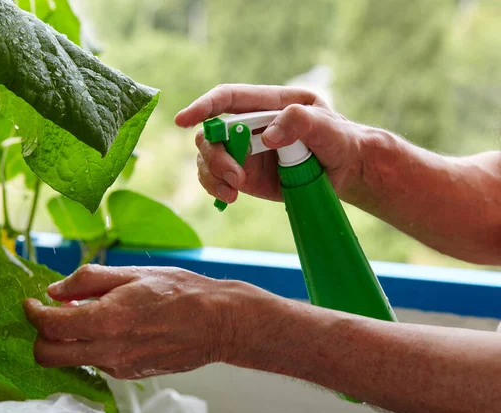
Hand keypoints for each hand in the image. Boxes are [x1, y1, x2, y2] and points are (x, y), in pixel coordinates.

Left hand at [23, 264, 249, 378]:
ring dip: (68, 340)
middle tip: (50, 313)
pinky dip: (92, 346)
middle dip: (40, 336)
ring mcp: (119, 366)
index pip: (49, 326)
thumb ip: (89, 280)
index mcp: (107, 320)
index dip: (32, 312)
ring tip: (90, 313)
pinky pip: (97, 362)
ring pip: (72, 361)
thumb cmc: (181, 292)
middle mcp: (108, 350)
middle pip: (48, 356)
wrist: (217, 322)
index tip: (31, 302)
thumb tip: (55, 290)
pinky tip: (114, 326)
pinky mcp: (130, 374)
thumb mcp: (133, 273)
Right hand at [174, 84, 368, 202]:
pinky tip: (229, 198)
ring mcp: (244, 151)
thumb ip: (301, 122)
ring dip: (213, 174)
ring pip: (208, 157)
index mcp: (268, 103)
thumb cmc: (339, 140)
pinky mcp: (244, 175)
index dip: (203, 106)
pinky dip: (215, 188)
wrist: (345, 171)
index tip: (183, 120)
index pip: (228, 98)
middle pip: (211, 132)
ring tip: (234, 191)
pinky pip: (216, 178)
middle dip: (214, 154)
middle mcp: (249, 125)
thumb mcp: (328, 127)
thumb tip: (267, 135)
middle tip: (235, 177)